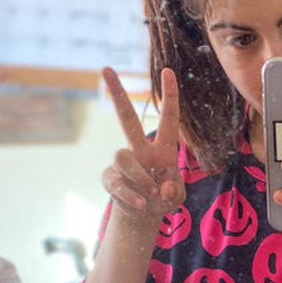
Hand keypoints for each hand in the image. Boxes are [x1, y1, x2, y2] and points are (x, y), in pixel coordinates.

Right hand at [101, 67, 185, 224]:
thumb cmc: (163, 198)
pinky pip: (117, 182)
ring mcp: (123, 162)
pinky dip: (131, 196)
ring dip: (140, 177)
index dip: (170, 95)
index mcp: (163, 148)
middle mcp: (141, 149)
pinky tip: (142, 204)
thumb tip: (163, 187)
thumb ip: (175, 191)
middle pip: (126, 117)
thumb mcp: (176, 197)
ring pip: (123, 156)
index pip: (168, 118)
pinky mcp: (110, 177)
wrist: (143, 214)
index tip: (168, 71)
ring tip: (151, 194)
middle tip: (105, 68)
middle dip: (117, 93)